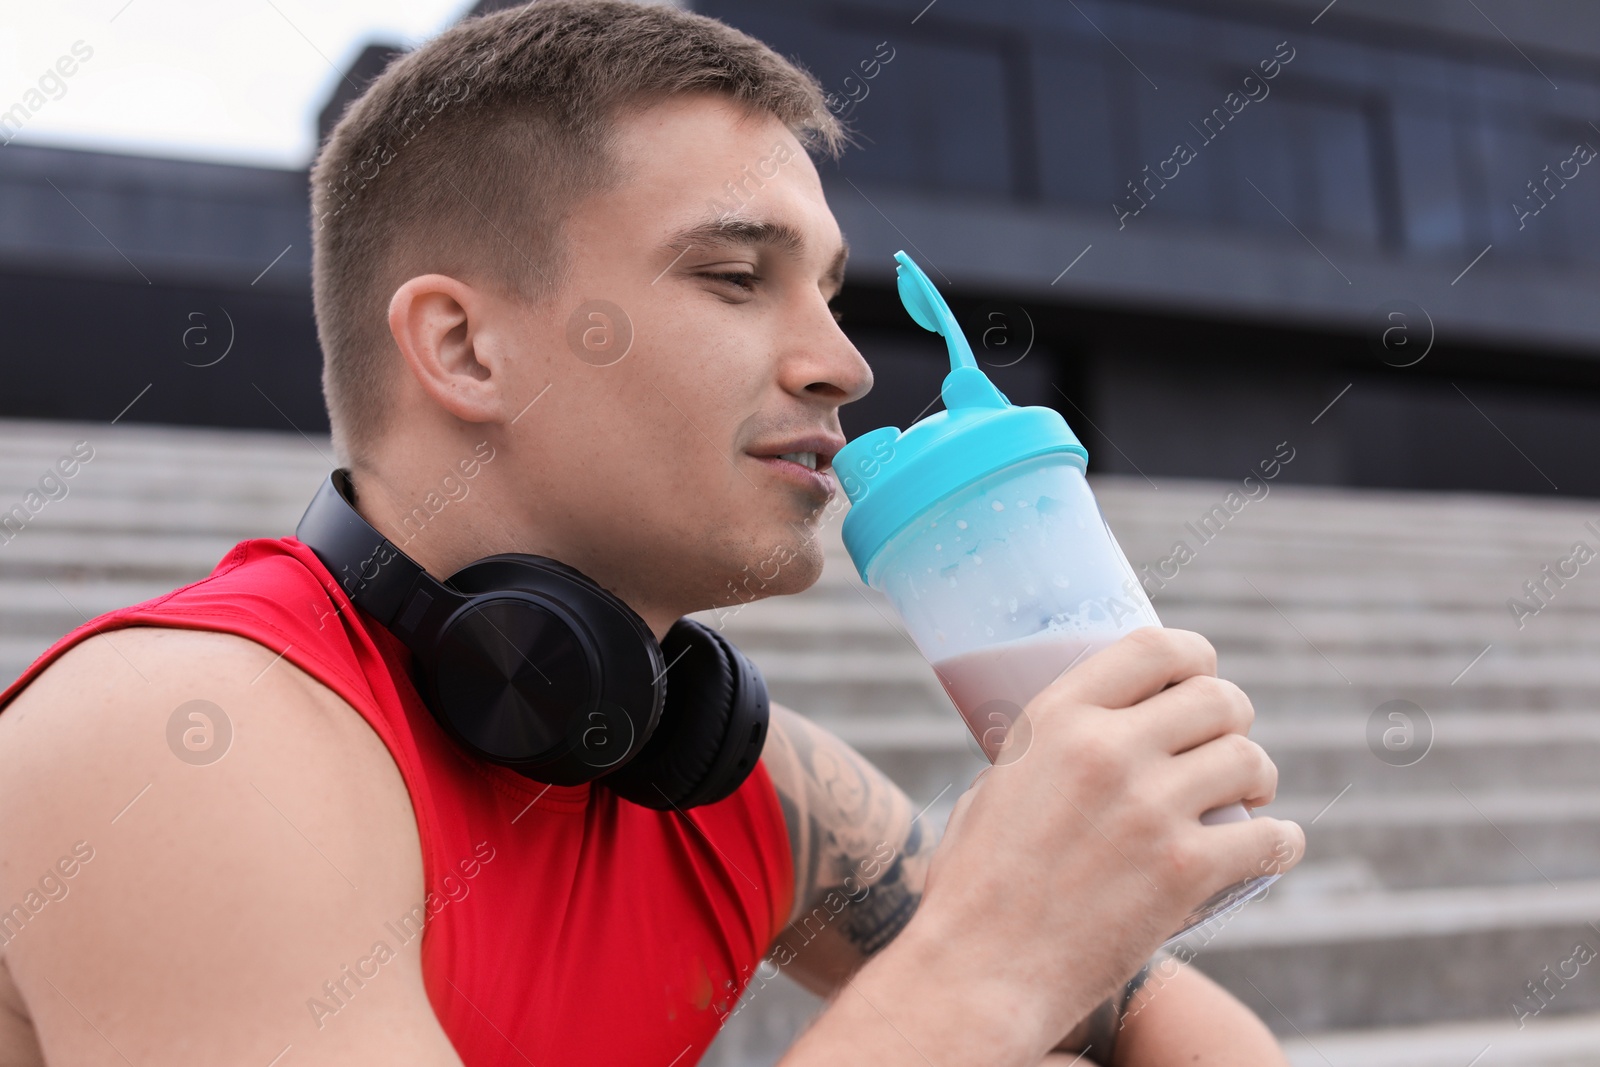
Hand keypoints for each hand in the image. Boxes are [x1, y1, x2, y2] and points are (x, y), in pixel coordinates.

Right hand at [908, 627, 1302, 1059]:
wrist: (980, 970)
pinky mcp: (1185, 872)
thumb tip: (1094, 734)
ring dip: (1259, 777)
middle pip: (1218, 699)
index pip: (1156, 647)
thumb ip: (1049, 751)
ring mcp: (1151, 809)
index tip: (1203, 676)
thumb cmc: (975, 884)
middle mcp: (1108, 750)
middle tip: (1224, 748)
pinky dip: (1283, 841)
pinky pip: (1272, 838)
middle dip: (1234, 719)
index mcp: (1057, 717)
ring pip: (1250, 760)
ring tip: (1248, 797)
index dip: (1196, 656)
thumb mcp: (997, 785)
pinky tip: (1276, 844)